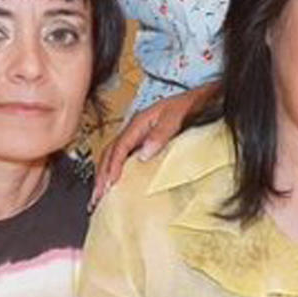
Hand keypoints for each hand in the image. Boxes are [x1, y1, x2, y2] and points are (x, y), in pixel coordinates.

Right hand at [93, 84, 213, 200]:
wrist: (200, 99)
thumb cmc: (189, 106)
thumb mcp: (176, 117)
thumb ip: (160, 134)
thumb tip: (143, 154)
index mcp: (139, 123)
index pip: (120, 147)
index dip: (113, 166)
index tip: (109, 184)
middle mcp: (135, 129)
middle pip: (110, 153)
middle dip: (101, 174)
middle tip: (96, 197)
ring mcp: (138, 135)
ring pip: (113, 156)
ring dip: (105, 175)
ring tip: (99, 195)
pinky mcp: (144, 141)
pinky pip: (124, 157)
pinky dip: (116, 171)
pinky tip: (116, 184)